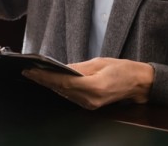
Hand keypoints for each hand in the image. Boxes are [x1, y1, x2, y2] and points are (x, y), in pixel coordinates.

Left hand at [22, 58, 153, 109]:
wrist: (139, 84)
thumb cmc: (123, 69)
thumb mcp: (100, 62)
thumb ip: (79, 67)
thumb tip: (61, 67)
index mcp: (94, 87)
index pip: (63, 82)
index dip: (45, 76)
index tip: (32, 70)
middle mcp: (90, 99)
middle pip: (61, 89)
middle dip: (43, 80)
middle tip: (28, 71)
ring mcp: (90, 105)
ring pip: (64, 94)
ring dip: (50, 84)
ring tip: (35, 74)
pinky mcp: (90, 105)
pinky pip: (71, 96)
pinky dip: (60, 88)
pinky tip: (51, 81)